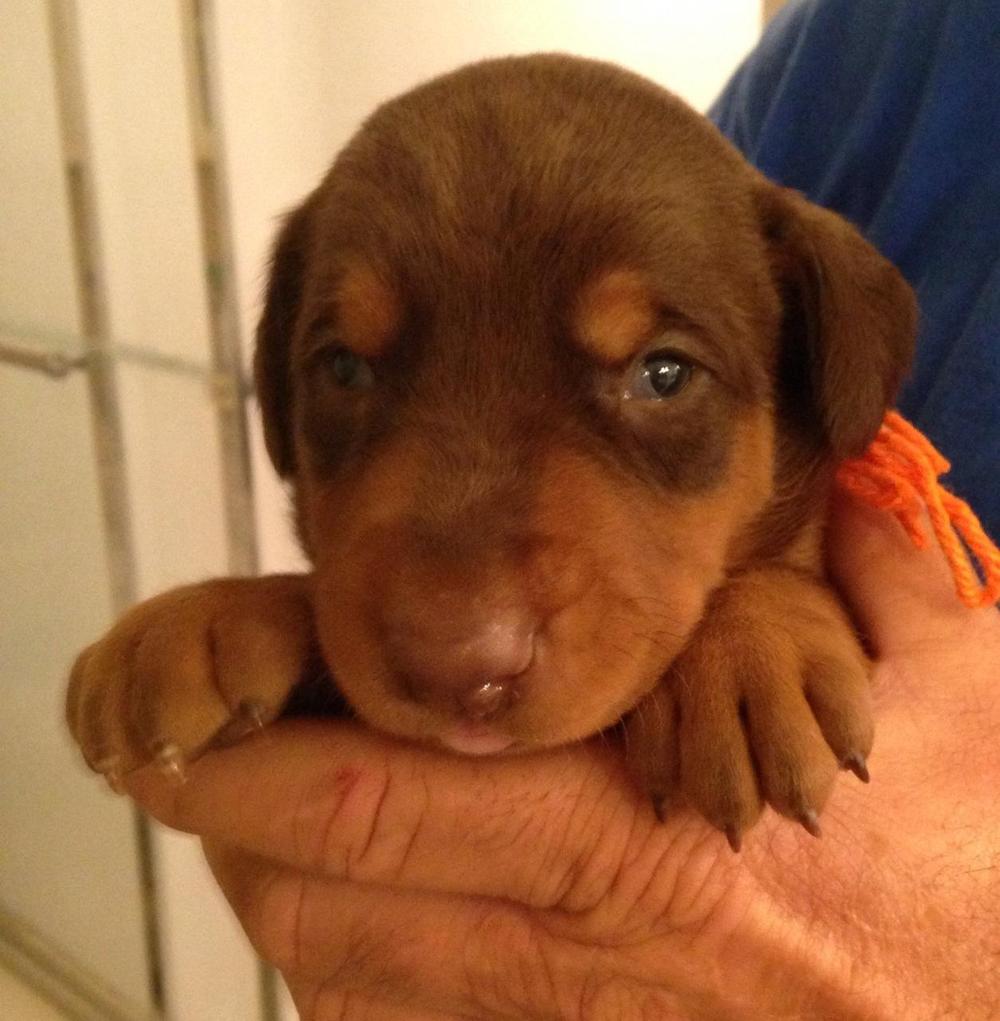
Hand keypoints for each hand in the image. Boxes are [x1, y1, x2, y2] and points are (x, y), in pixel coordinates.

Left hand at [127, 494, 999, 1019]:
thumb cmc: (983, 860)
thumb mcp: (957, 693)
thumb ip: (869, 580)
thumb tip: (843, 488)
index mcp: (648, 832)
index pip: (392, 794)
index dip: (255, 758)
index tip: (179, 708)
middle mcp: (588, 948)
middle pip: (330, 891)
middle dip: (227, 812)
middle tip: (190, 735)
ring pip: (347, 975)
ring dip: (277, 882)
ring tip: (258, 798)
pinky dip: (347, 970)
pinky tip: (353, 905)